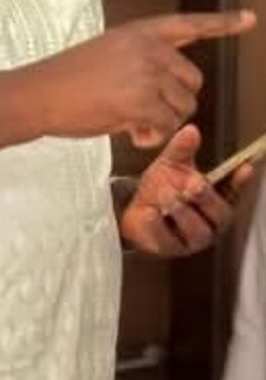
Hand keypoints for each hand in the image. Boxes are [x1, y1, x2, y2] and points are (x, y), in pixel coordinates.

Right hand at [28, 9, 254, 148]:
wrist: (39, 93)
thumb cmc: (68, 80)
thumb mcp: (109, 55)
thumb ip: (143, 64)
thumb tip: (169, 96)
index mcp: (140, 32)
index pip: (189, 24)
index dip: (223, 23)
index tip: (251, 19)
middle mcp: (148, 47)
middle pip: (193, 81)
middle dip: (175, 102)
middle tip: (142, 112)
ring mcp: (146, 72)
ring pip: (183, 107)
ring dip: (162, 122)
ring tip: (130, 121)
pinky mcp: (141, 99)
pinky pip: (168, 126)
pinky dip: (152, 136)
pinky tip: (130, 132)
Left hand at [118, 124, 252, 255]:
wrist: (133, 209)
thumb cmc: (161, 188)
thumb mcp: (171, 165)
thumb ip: (182, 149)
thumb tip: (191, 130)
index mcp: (217, 200)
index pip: (234, 191)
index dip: (240, 181)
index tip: (245, 167)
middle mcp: (212, 223)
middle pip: (219, 213)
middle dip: (206, 197)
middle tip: (194, 184)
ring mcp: (193, 239)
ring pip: (197, 229)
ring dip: (181, 210)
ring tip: (167, 195)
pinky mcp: (171, 249)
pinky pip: (168, 240)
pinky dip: (158, 225)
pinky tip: (150, 212)